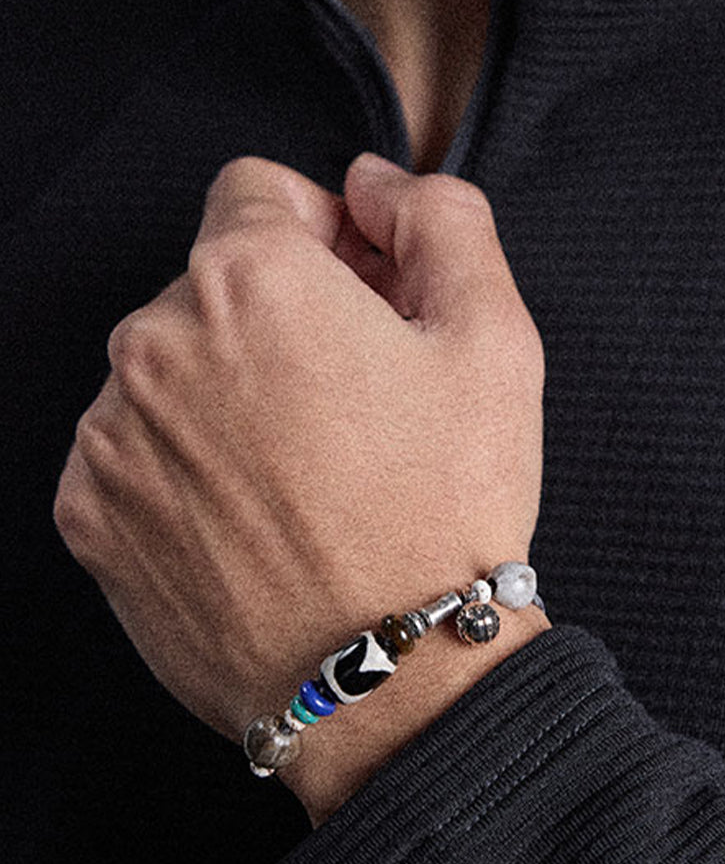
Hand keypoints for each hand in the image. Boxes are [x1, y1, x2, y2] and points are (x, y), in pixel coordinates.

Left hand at [53, 153, 548, 822]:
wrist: (386, 678)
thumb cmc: (444, 513)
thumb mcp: (494, 339)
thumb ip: (439, 219)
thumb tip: (372, 184)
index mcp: (248, 278)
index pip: (259, 194)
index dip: (323, 240)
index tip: (355, 304)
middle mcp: (154, 342)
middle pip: (210, 287)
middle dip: (276, 322)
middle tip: (348, 409)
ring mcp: (110, 435)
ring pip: (169, 372)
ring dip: (225, 397)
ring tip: (304, 478)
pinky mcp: (90, 516)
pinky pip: (132, 452)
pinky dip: (183, 470)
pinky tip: (251, 519)